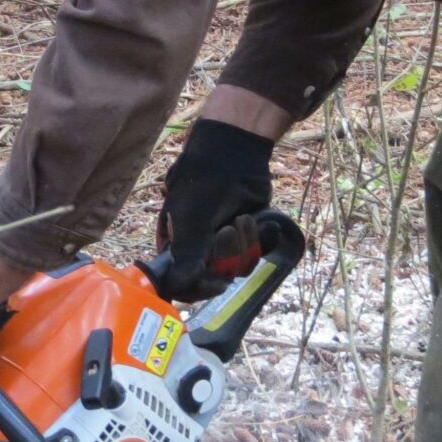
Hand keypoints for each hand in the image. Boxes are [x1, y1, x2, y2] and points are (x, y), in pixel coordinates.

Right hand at [155, 119, 274, 300]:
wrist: (235, 153)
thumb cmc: (203, 182)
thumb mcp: (191, 218)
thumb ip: (186, 252)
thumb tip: (176, 285)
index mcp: (177, 247)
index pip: (183, 283)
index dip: (200, 288)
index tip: (217, 282)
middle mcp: (200, 249)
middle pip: (217, 277)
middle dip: (228, 255)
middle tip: (227, 230)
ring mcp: (226, 243)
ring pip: (240, 266)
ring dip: (246, 243)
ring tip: (244, 218)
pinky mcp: (249, 236)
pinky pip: (259, 253)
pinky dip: (265, 239)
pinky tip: (265, 223)